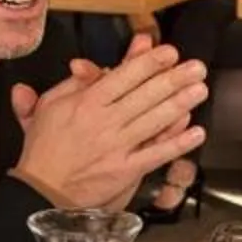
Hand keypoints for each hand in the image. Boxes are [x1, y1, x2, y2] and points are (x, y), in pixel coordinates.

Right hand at [10, 34, 209, 209]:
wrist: (41, 189)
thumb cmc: (45, 147)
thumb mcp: (48, 106)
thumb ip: (71, 84)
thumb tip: (85, 64)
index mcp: (86, 103)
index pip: (124, 77)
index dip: (149, 63)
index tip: (170, 52)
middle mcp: (105, 122)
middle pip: (145, 95)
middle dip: (174, 79)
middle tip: (197, 67)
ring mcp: (117, 147)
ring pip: (154, 121)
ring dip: (180, 104)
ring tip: (200, 90)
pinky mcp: (125, 170)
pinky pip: (155, 155)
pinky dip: (177, 144)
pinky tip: (196, 133)